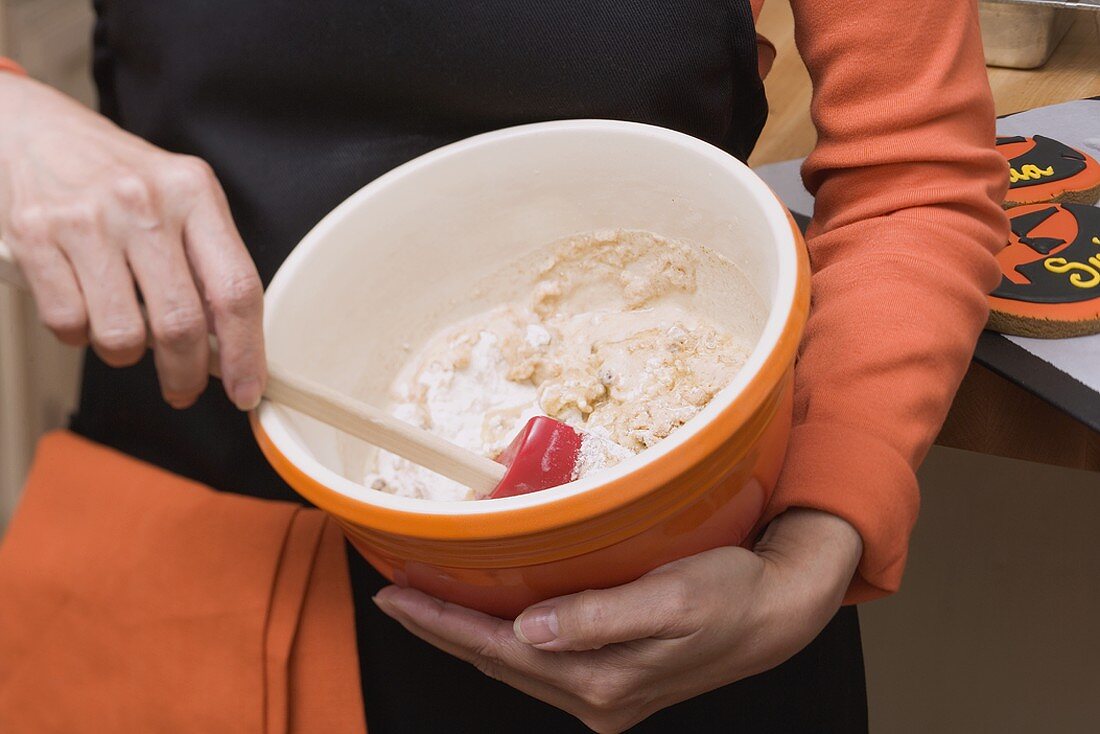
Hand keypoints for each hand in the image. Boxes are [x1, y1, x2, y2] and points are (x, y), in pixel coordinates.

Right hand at [0, 73, 264, 409]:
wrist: (38, 130)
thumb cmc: (122, 177)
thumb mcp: (181, 201)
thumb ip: (208, 266)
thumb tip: (227, 348)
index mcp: (195, 192)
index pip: (235, 289)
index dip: (245, 352)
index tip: (246, 391)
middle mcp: (144, 202)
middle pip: (181, 322)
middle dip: (185, 373)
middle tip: (182, 389)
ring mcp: (87, 218)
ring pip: (121, 335)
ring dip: (126, 354)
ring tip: (125, 333)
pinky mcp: (35, 234)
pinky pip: (68, 323)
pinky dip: (78, 334)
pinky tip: (85, 306)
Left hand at [374, 509, 861, 732]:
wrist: (777, 613)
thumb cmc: (731, 595)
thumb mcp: (672, 599)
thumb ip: (599, 618)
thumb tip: (530, 632)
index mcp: (601, 680)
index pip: (499, 650)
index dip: (442, 623)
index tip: (396, 596)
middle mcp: (595, 697)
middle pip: (498, 663)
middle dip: (441, 631)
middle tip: (393, 597)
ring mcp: (604, 694)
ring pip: (515, 665)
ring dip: (468, 636)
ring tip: (427, 604)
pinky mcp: (613, 680)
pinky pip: (541, 662)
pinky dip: (504, 639)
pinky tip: (491, 619)